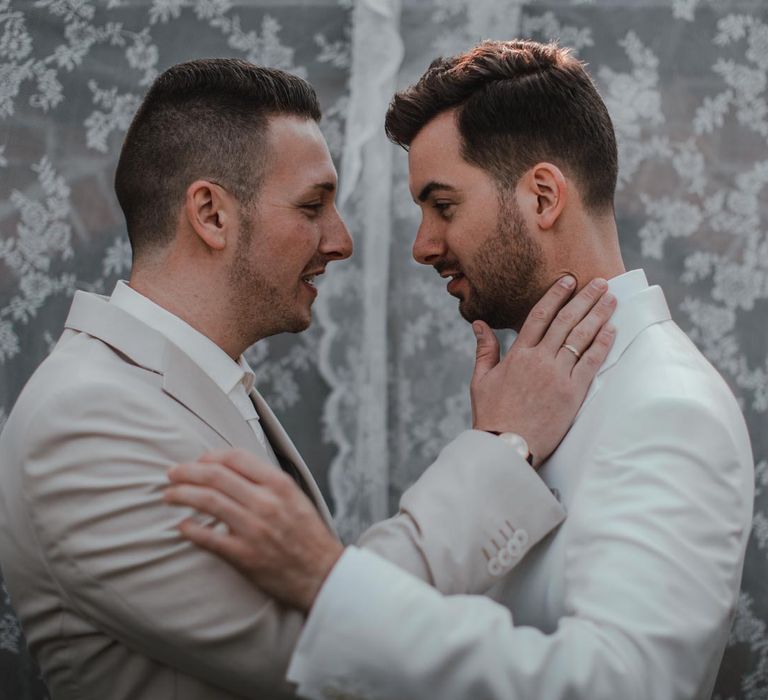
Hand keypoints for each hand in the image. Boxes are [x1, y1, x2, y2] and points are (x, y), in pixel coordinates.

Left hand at [164, 449, 343, 612]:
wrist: (322, 574)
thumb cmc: (308, 535)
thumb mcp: (296, 497)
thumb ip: (267, 482)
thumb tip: (233, 470)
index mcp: (279, 485)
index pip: (236, 458)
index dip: (210, 456)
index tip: (198, 461)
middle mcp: (265, 502)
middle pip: (215, 476)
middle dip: (187, 471)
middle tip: (171, 474)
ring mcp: (253, 528)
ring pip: (207, 501)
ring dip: (181, 494)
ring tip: (169, 495)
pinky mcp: (244, 555)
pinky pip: (208, 537)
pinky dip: (190, 529)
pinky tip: (181, 526)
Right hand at [471, 276, 615, 466]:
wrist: (507, 445)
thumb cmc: (491, 415)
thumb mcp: (481, 379)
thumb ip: (484, 349)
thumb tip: (479, 324)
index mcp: (517, 354)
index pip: (539, 315)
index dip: (556, 295)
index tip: (568, 281)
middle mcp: (539, 360)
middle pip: (566, 320)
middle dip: (585, 298)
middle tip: (601, 282)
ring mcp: (557, 375)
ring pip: (581, 337)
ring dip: (598, 315)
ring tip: (611, 299)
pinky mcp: (572, 393)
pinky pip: (590, 362)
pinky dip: (602, 344)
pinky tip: (612, 329)